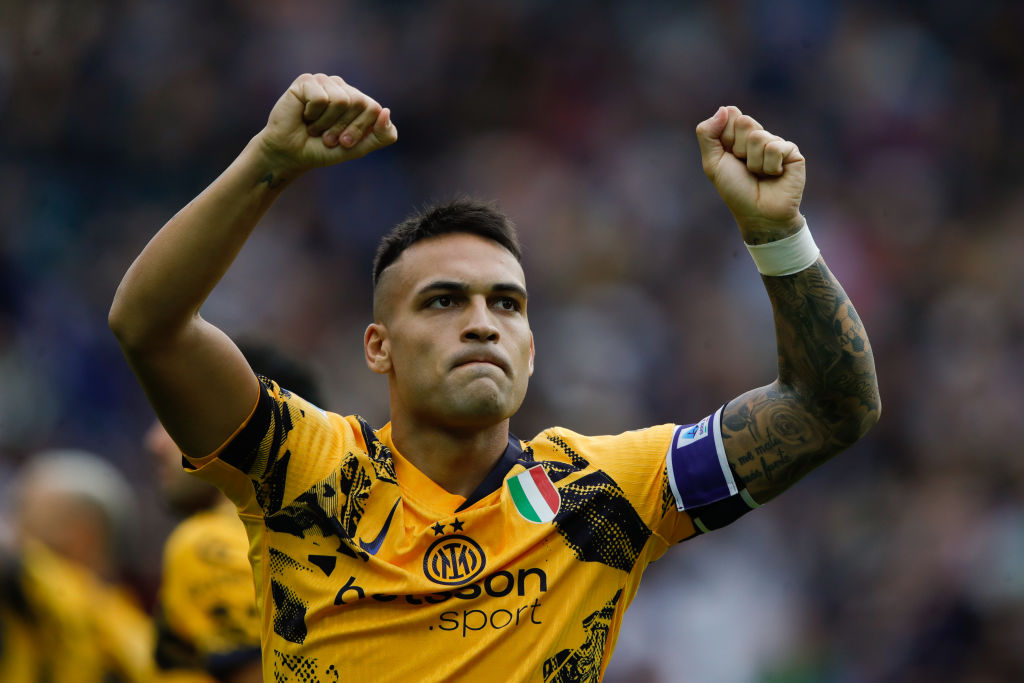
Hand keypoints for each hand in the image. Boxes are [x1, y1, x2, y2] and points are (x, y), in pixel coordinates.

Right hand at [257, 73, 397, 173]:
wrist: (290, 154)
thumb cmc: (323, 150)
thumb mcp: (358, 148)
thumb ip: (381, 135)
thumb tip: (386, 111)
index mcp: (358, 101)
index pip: (373, 108)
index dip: (359, 129)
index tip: (344, 143)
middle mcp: (343, 87)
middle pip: (359, 102)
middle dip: (343, 127)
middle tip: (327, 138)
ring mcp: (324, 81)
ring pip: (340, 100)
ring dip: (326, 123)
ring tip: (314, 128)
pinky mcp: (306, 81)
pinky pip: (320, 98)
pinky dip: (312, 115)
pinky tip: (303, 115)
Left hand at [696, 106, 804, 242]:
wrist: (758, 214)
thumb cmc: (735, 190)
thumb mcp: (712, 163)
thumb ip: (708, 134)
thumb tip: (724, 108)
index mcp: (738, 135)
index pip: (731, 114)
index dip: (726, 138)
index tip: (729, 157)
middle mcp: (758, 136)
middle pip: (745, 122)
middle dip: (740, 149)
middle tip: (745, 167)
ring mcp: (776, 142)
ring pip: (759, 137)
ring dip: (754, 162)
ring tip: (759, 174)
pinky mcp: (792, 152)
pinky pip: (775, 147)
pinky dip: (769, 166)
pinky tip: (775, 176)